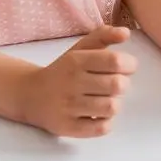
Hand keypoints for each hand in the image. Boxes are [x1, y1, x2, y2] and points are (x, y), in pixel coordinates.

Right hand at [19, 26, 136, 137]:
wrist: (30, 94)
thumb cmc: (65, 69)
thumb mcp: (82, 47)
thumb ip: (105, 35)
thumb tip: (126, 33)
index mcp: (77, 60)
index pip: (116, 61)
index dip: (130, 64)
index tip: (127, 67)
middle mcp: (72, 82)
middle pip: (117, 85)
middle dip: (124, 84)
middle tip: (116, 84)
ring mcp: (68, 107)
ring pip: (111, 107)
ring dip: (115, 103)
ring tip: (107, 99)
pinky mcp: (66, 127)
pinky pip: (100, 128)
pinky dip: (106, 122)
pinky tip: (99, 114)